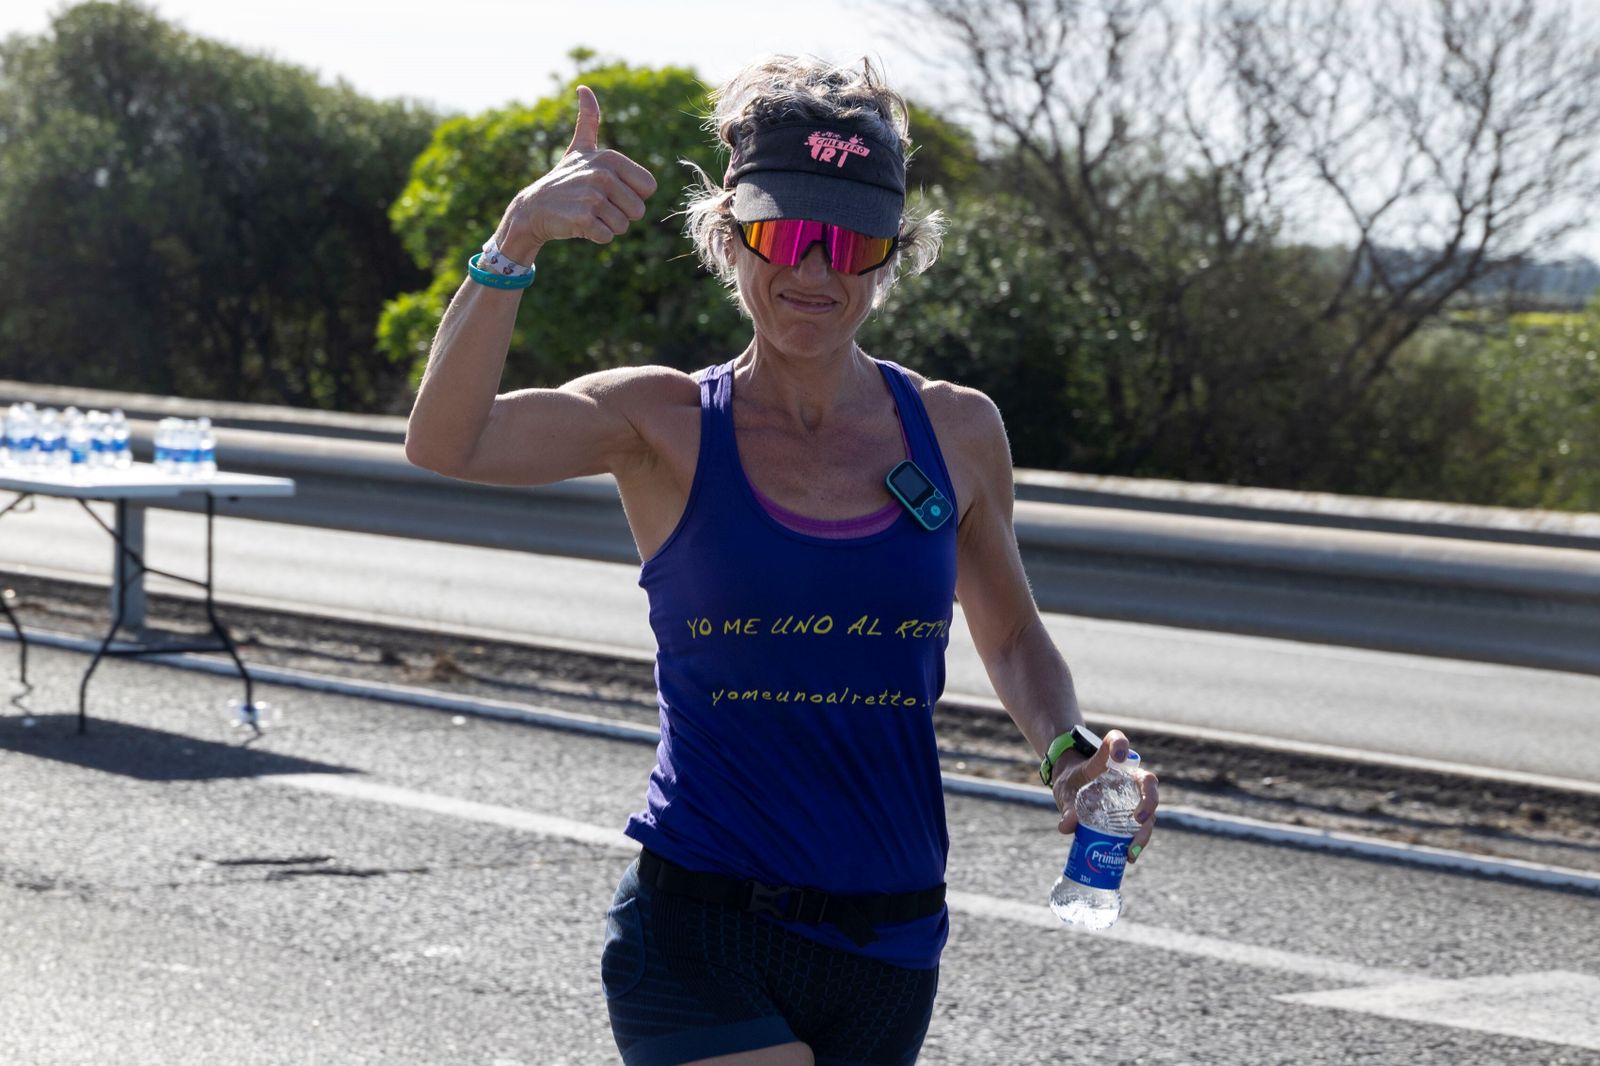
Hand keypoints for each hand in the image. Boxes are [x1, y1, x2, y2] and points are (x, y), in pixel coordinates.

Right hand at [492, 85, 658, 262]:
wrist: (533, 208)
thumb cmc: (564, 180)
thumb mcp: (579, 148)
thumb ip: (588, 121)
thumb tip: (583, 87)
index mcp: (611, 158)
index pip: (649, 188)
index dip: (632, 196)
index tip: (609, 191)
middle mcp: (603, 174)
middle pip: (638, 211)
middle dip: (620, 214)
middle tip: (596, 205)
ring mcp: (593, 196)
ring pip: (623, 226)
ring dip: (607, 226)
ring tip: (587, 213)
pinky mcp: (583, 219)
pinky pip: (607, 237)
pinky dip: (595, 236)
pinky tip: (579, 224)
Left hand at [1052, 728, 1159, 864]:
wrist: (1074, 788)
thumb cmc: (1071, 782)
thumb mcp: (1066, 791)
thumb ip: (1067, 806)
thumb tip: (1067, 827)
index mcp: (1108, 760)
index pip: (1117, 741)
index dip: (1120, 744)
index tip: (1119, 754)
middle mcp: (1128, 776)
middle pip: (1147, 781)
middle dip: (1148, 800)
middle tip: (1139, 819)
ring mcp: (1134, 795)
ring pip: (1150, 809)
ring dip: (1145, 830)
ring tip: (1132, 851)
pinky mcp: (1134, 813)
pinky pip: (1142, 826)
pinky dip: (1137, 841)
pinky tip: (1129, 856)